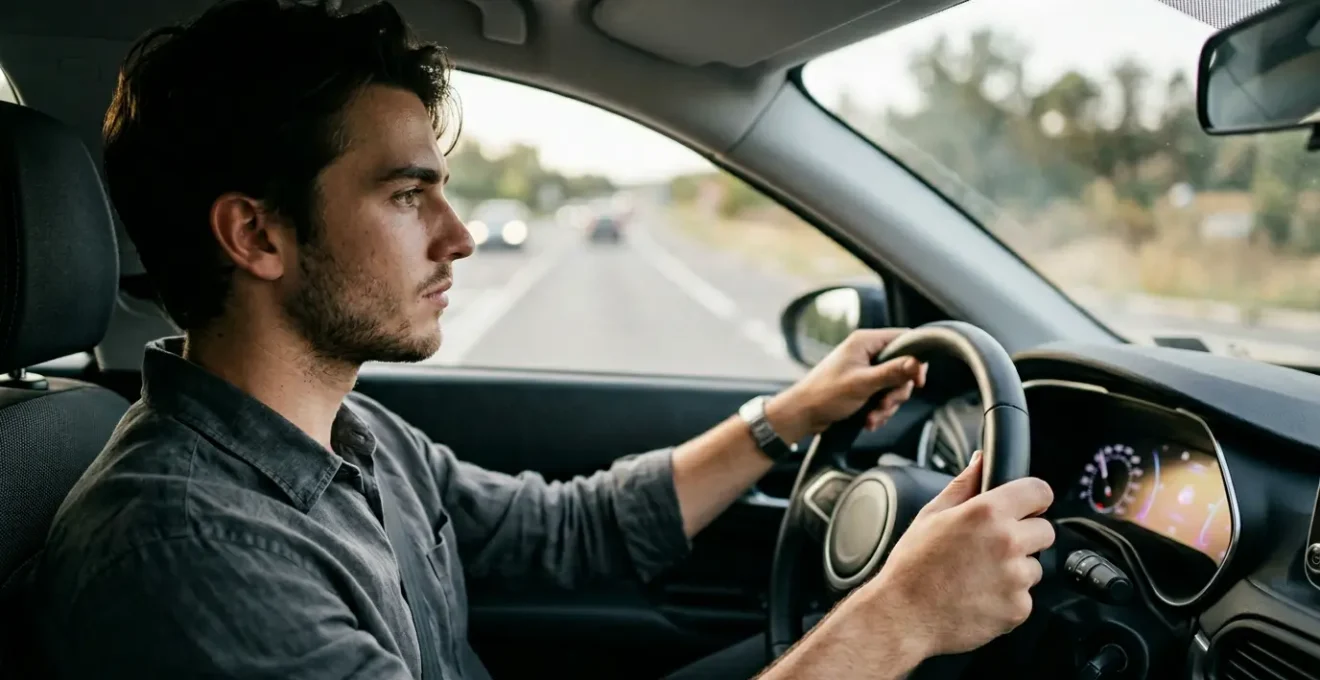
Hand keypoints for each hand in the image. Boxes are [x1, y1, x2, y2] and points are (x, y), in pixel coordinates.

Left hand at [768, 329, 927, 440]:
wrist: (802, 414)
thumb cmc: (825, 394)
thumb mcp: (863, 383)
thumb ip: (892, 372)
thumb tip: (919, 363)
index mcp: (865, 342)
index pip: (904, 339)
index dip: (916, 359)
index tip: (918, 381)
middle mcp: (866, 351)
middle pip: (903, 367)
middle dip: (897, 392)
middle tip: (885, 405)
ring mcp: (865, 369)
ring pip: (894, 386)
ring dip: (887, 406)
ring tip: (872, 417)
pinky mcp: (863, 385)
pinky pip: (883, 396)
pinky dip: (879, 411)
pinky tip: (869, 420)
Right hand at [857, 452, 1055, 657]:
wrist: (903, 615)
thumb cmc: (912, 567)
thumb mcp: (931, 515)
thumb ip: (963, 484)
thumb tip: (980, 462)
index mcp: (987, 513)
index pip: (1040, 491)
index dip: (1033, 498)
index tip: (1027, 507)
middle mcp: (1007, 542)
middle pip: (1045, 531)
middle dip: (1025, 536)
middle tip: (992, 548)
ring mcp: (1015, 578)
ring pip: (1035, 567)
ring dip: (1016, 570)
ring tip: (979, 576)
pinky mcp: (1018, 608)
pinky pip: (1024, 598)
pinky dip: (1008, 599)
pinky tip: (980, 597)